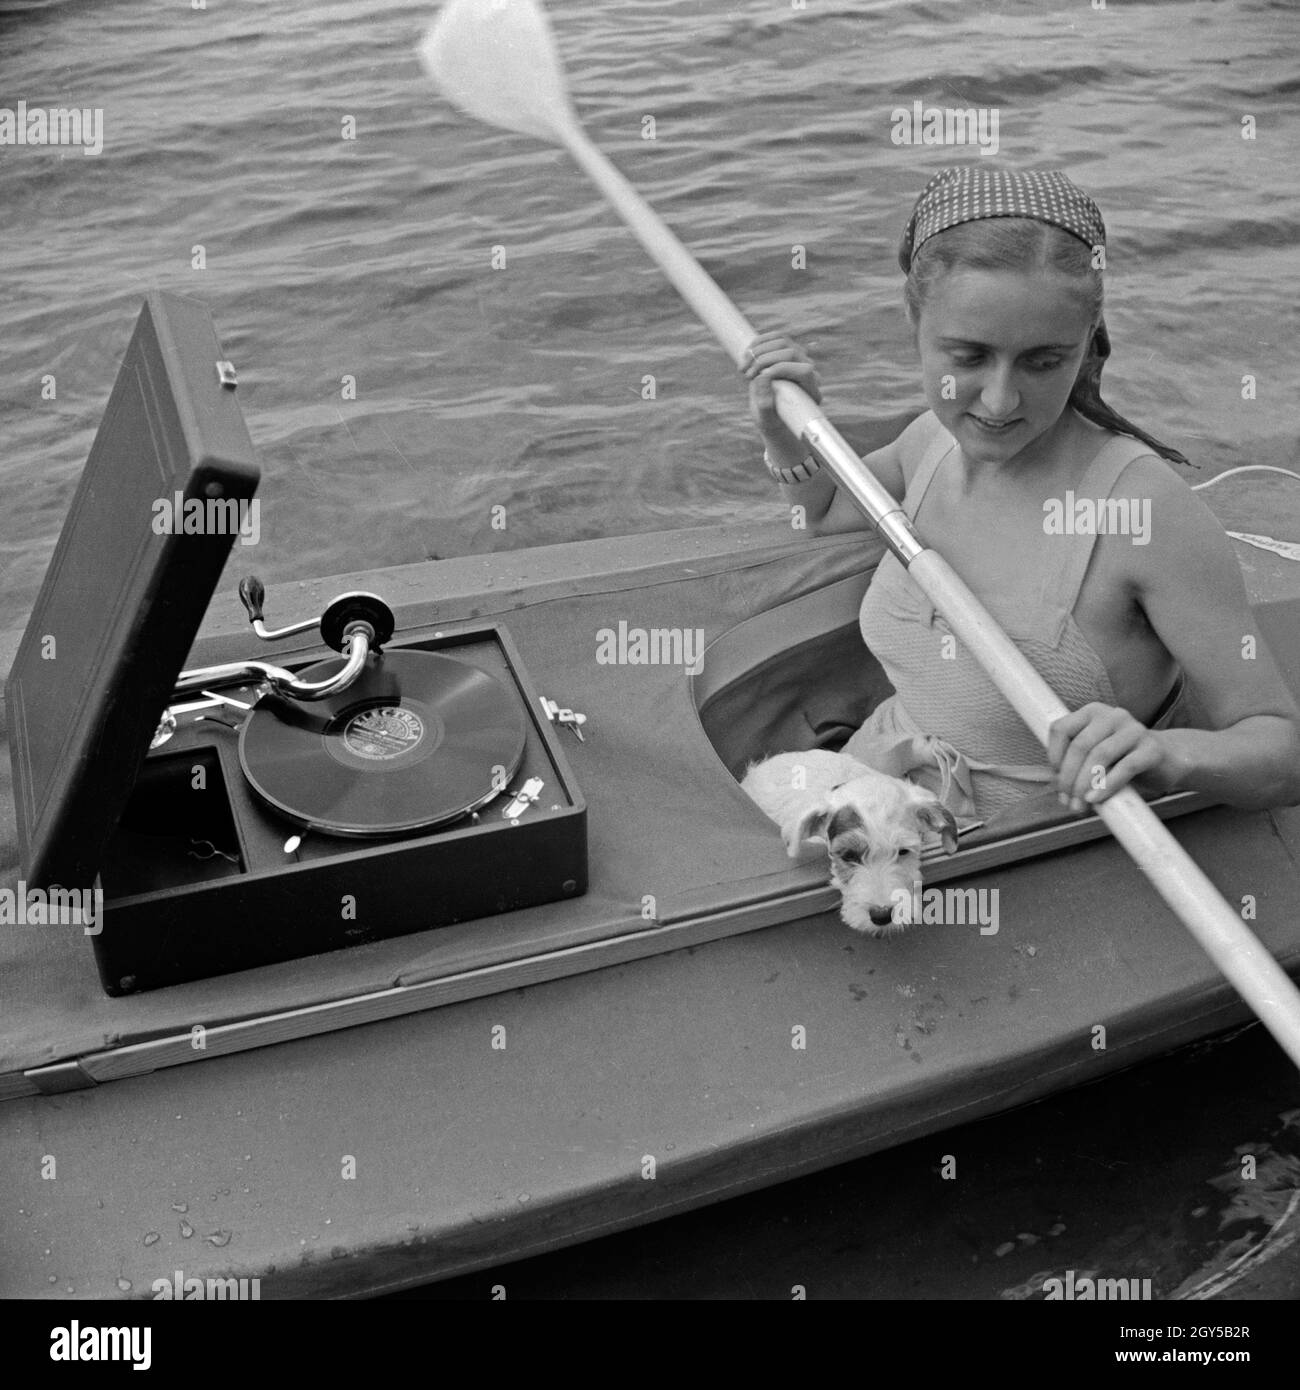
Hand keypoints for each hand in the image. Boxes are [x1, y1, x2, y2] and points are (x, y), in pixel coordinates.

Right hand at [742, 332, 821, 457]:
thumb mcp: (766, 419)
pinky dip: (758, 343)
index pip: (804, 371)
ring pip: (782, 341)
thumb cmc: (771, 421)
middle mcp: (809, 370)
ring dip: (758, 350)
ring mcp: (799, 357)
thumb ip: (766, 404)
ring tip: (742, 367)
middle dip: (765, 360)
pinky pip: (775, 337)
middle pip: (791, 352)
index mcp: (811, 390)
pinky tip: (745, 354)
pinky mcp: (786, 350)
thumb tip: (762, 377)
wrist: (771, 414)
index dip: (781, 369)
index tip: (757, 378)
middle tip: (746, 374)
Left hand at [1047, 703, 1172, 811]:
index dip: (1053, 756)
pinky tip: (1096, 799)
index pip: (1061, 729)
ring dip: (1085, 784)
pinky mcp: (1152, 748)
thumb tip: (1054, 781)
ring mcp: (1134, 729)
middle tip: (1066, 800)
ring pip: (1100, 755)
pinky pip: (1126, 766)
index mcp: (1092, 712)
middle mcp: (1112, 715)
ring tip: (1080, 805)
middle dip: (1068, 777)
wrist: (1169, 760)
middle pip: (1080, 745)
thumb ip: (1076, 759)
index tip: (1055, 779)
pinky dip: (1107, 785)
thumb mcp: (1096, 753)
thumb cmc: (1124, 758)